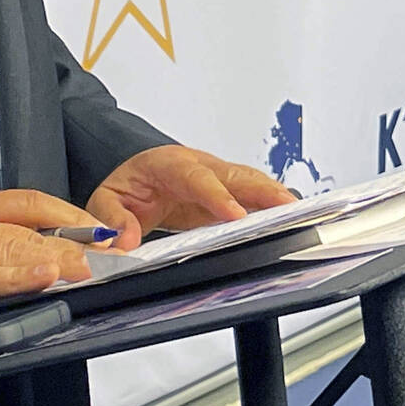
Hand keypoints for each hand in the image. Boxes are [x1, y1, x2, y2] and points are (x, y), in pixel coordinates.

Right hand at [0, 189, 105, 328]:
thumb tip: (24, 254)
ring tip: (93, 267)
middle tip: (113, 255)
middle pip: (32, 229)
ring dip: (60, 259)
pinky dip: (19, 279)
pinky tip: (46, 280)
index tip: (98, 228)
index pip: (29, 202)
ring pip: (18, 250)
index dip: (67, 213)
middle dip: (76, 243)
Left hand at [85, 145, 296, 251]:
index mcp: (170, 164)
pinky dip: (272, 204)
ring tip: (299, 213)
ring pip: (251, 182)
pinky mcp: (227, 191)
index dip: (217, 196)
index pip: (197, 178)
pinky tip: (289, 217)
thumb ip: (113, 220)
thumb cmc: (127, 181)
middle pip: (237, 175)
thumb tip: (125, 242)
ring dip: (274, 196)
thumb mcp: (105, 200)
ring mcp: (217, 176)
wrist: (134, 166)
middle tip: (286, 208)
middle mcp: (200, 165)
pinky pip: (253, 195)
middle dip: (263, 190)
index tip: (234, 215)